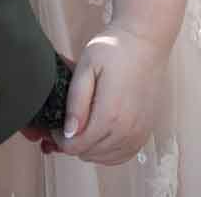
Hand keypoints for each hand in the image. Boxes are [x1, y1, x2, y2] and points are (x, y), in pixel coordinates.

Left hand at [58, 24, 171, 164]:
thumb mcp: (86, 67)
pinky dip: (107, 152)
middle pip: (89, 154)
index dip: (60, 139)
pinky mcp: (146, 131)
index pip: (76, 146)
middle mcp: (127, 129)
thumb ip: (76, 102)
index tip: (55, 125)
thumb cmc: (115, 50)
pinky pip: (123, 155)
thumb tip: (69, 133)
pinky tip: (99, 136)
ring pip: (105, 158)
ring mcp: (139, 133)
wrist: (145, 42)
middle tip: (66, 124)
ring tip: (82, 127)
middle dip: (73, 143)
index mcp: (110, 114)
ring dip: (89, 148)